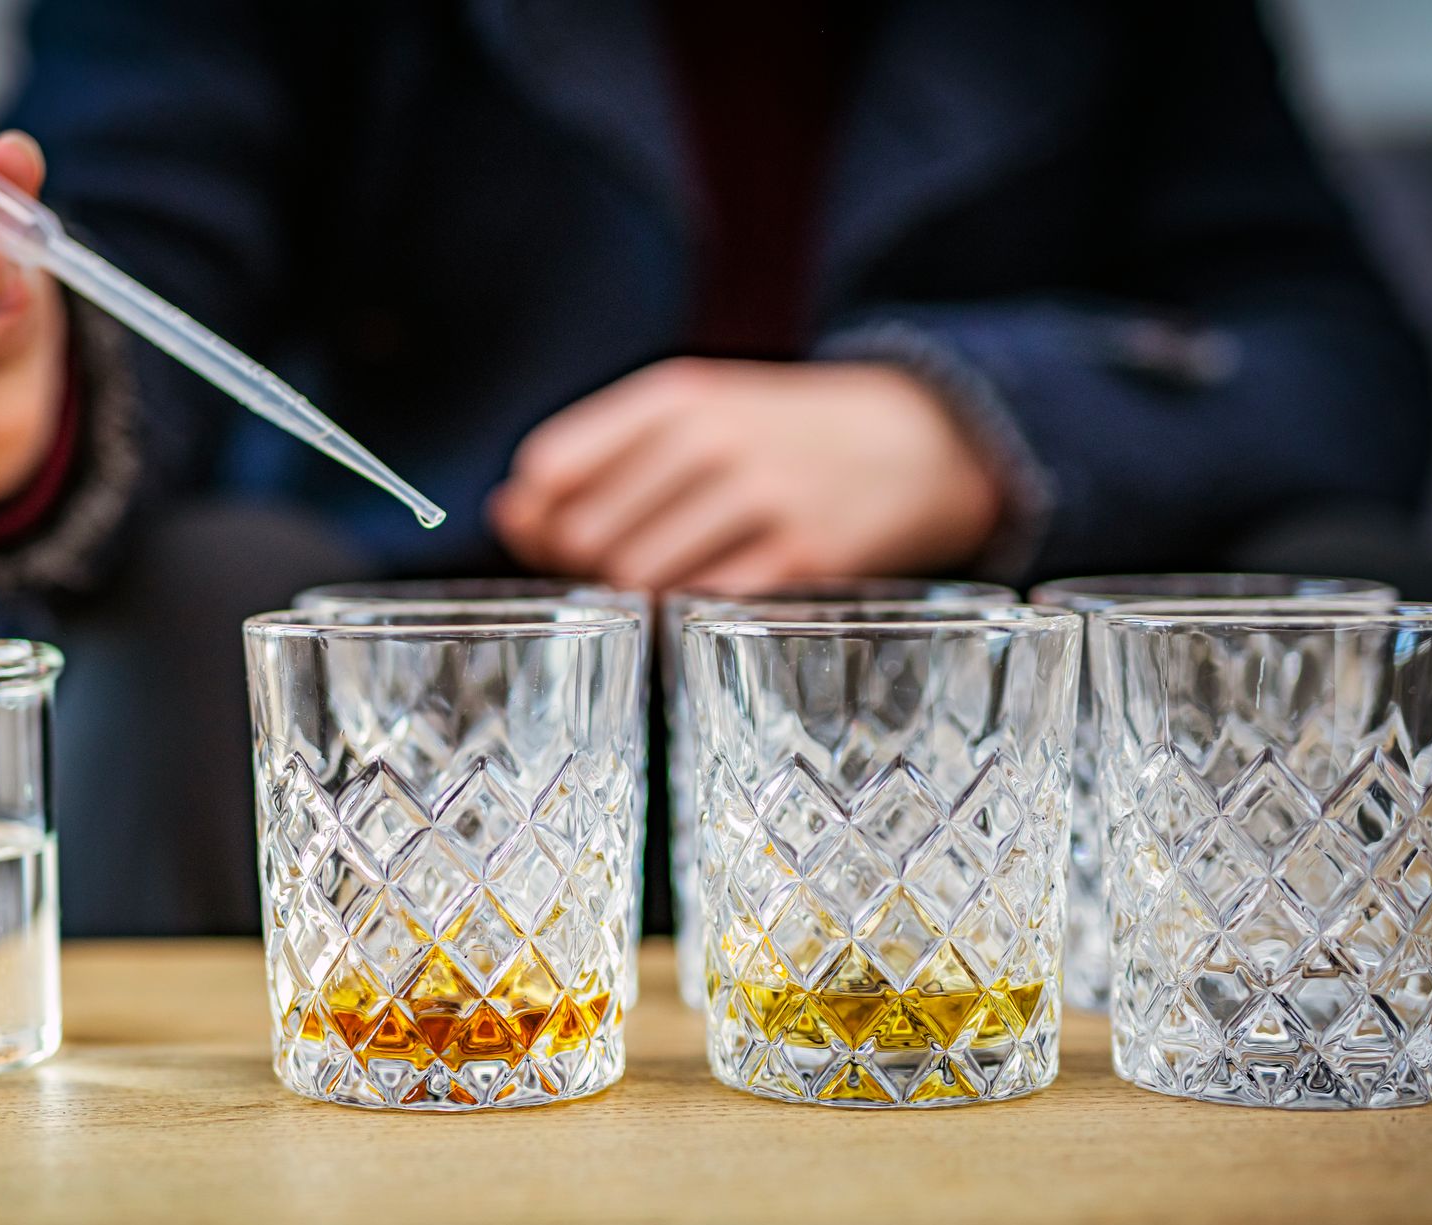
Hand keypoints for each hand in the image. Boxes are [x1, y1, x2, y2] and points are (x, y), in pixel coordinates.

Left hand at [489, 358, 1003, 591]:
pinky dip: (683, 621)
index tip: (554, 542)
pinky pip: (704, 607)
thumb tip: (511, 514)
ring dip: (629, 604)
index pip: (552, 468)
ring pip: (637, 580)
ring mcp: (763, 497)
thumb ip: (600, 458)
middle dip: (581, 572)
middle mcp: (713, 437)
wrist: (920, 438)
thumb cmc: (780, 437)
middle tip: (611, 580)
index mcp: (674, 396)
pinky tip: (695, 612)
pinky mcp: (809, 557)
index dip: (536, 520)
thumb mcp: (693, 417)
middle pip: (584, 536)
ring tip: (654, 598)